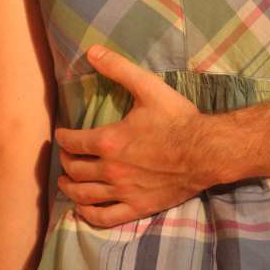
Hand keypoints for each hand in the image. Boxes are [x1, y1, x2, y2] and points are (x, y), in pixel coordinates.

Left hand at [56, 46, 205, 224]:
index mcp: (109, 141)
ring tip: (67, 183)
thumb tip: (92, 51)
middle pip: (75, 169)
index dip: (63, 138)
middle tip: (67, 157)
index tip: (63, 135)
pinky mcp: (138, 207)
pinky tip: (83, 209)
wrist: (207, 150)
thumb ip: (118, 68)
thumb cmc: (178, 120)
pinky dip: (88, 214)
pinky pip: (104, 217)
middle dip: (66, 162)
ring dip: (70, 188)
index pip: (72, 142)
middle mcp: (111, 169)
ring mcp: (124, 191)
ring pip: (84, 195)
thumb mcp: (149, 87)